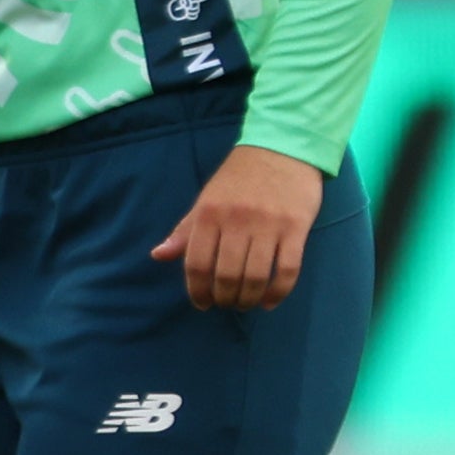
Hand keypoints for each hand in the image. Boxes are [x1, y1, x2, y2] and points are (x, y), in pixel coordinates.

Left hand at [154, 146, 320, 312]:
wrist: (281, 150)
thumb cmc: (239, 179)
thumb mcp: (206, 201)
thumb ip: (185, 231)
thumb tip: (158, 256)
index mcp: (209, 214)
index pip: (197, 264)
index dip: (197, 291)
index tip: (202, 304)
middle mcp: (236, 221)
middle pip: (226, 275)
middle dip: (224, 298)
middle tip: (226, 304)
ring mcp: (268, 225)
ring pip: (256, 276)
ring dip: (248, 298)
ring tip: (245, 303)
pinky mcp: (296, 228)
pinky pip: (288, 269)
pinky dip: (278, 291)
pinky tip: (269, 300)